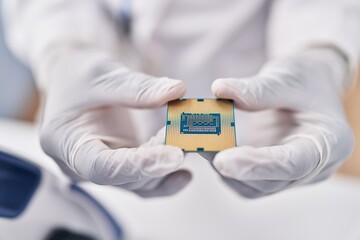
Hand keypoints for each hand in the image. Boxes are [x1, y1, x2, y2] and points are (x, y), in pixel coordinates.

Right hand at [39, 46, 190, 196]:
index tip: (174, 155)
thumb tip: (177, 91)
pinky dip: (165, 178)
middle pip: (124, 177)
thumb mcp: (103, 74)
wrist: (74, 80)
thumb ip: (138, 87)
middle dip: (159, 162)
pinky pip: (142, 181)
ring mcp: (102, 167)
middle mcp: (81, 164)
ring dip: (165, 165)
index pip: (102, 166)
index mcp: (66, 143)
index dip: (139, 165)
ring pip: (138, 182)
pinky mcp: (119, 165)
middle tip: (189, 141)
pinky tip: (186, 175)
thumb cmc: (80, 75)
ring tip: (190, 143)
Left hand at [204, 48, 353, 197]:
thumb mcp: (287, 76)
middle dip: (233, 167)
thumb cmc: (305, 80)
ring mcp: (291, 174)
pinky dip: (226, 168)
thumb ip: (258, 89)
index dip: (257, 165)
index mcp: (328, 142)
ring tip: (201, 144)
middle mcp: (313, 166)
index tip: (223, 160)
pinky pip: (247, 181)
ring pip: (255, 187)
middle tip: (201, 147)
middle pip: (271, 181)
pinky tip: (210, 149)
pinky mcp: (272, 173)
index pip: (292, 163)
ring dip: (225, 170)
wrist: (309, 86)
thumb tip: (220, 90)